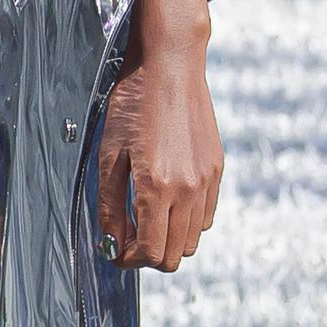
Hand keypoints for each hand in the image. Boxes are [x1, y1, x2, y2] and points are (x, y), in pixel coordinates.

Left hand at [95, 0, 222, 271]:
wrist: (170, 66)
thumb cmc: (132, 105)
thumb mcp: (109, 155)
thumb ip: (110, 205)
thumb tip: (113, 242)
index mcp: (156, 187)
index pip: (149, 251)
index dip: (129, 260)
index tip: (116, 253)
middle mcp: (187, 189)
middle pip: (173, 255)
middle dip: (148, 255)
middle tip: (128, 240)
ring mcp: (207, 181)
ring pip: (193, 240)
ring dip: (168, 240)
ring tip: (146, 221)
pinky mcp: (217, 169)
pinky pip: (207, 216)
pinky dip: (188, 222)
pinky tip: (168, 204)